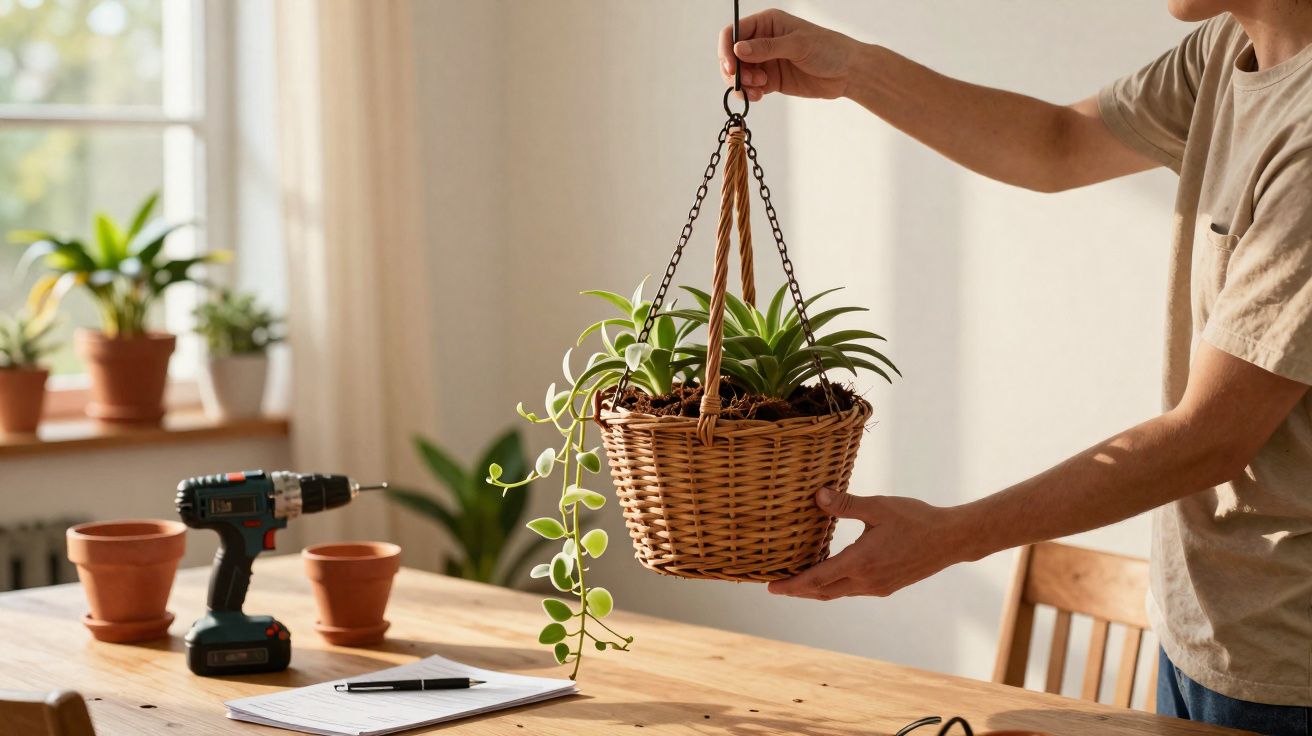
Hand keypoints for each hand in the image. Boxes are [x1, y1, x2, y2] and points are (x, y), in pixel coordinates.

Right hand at [718, 9, 863, 101]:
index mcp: (767, 23)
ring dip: (742, 85)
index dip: (726, 49)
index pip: (733, 33)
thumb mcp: (798, 44)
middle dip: (734, 71)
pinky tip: (759, 96)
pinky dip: (750, 93)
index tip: (730, 68)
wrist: (848, 72)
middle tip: (747, 82)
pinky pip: (751, 87)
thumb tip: (738, 50)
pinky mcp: (771, 80)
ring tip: (758, 90)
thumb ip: (767, 47)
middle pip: (732, 55)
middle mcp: (762, 41)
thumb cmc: (828, 49)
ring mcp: (765, 62)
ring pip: (739, 74)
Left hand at [768, 488, 969, 599]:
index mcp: (860, 562)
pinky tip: (830, 575)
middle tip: (776, 587)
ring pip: (837, 593)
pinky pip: (852, 590)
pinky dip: (834, 586)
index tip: (771, 587)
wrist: (951, 539)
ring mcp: (877, 587)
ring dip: (816, 590)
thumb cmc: (916, 519)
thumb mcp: (879, 507)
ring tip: (797, 582)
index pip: (816, 579)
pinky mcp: (886, 586)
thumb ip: (846, 504)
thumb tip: (816, 496)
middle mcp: (866, 581)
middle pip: (823, 592)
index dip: (791, 584)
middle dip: (798, 591)